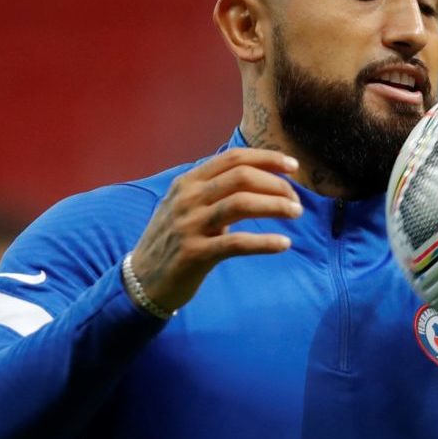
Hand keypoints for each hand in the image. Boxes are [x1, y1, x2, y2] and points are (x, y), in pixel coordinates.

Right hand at [130, 148, 302, 310]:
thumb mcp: (186, 206)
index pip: (233, 158)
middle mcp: (187, 198)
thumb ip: (214, 190)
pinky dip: (265, 242)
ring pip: (242, 203)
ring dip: (276, 206)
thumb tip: (258, 179)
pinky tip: (284, 244)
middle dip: (277, 184)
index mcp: (188, 182)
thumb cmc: (173, 241)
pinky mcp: (195, 253)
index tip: (293, 166)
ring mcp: (189, 225)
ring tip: (296, 213)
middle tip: (296, 200)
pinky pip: (237, 242)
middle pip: (242, 177)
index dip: (267, 158)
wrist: (141, 280)